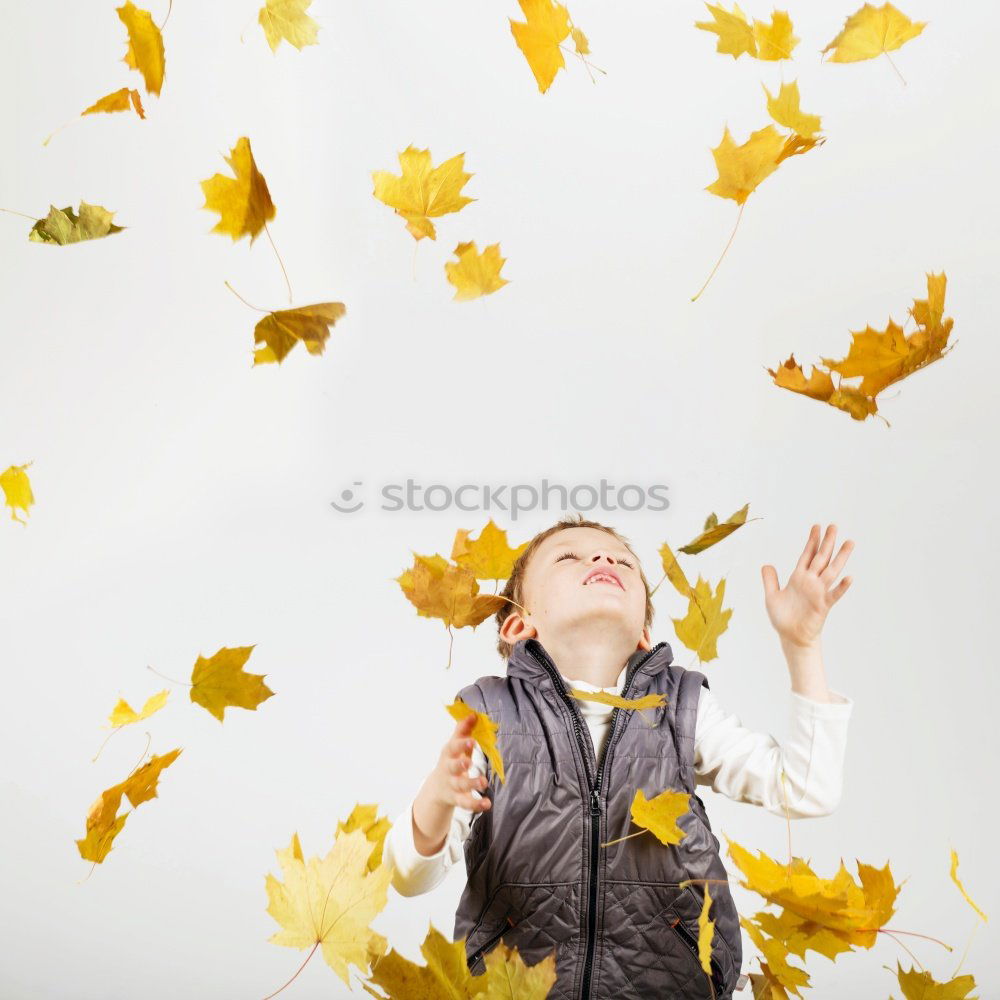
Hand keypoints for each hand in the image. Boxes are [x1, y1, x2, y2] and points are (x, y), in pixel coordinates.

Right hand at [433, 714, 490, 813]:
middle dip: (460, 764)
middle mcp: (448, 770)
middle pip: (452, 767)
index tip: (472, 740)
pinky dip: (476, 804)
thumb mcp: (454, 746)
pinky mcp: (456, 799)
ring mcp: (451, 785)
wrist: (437, 788)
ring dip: (471, 783)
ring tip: (483, 782)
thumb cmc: (451, 760)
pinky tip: (487, 803)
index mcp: (448, 754)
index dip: (461, 743)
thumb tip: (473, 714)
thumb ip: (463, 731)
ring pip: (460, 785)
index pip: (453, 747)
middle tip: (470, 762)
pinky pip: (465, 803)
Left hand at [762, 523, 853, 648]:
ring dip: (840, 557)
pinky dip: (842, 587)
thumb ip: (770, 580)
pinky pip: (834, 595)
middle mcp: (810, 582)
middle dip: (827, 542)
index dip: (812, 541)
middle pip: (821, 558)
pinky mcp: (823, 605)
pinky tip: (849, 577)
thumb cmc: (783, 618)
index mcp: (798, 578)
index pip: (807, 555)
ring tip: (849, 543)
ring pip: (831, 571)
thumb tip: (766, 564)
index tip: (817, 526)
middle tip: (834, 525)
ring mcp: (818, 592)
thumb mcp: (771, 596)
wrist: (791, 637)